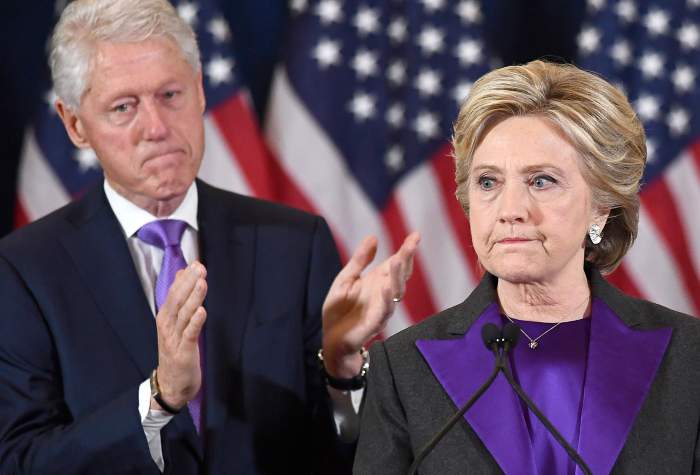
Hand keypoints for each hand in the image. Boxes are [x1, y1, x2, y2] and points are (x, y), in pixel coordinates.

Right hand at [152, 261, 206, 409]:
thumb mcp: (175, 324)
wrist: (171, 385)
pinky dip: (195, 322)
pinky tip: (202, 311)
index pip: (173, 293)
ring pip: (184, 314)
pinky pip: (190, 334)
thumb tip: (183, 274)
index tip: (195, 263)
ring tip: (202, 282)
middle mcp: (167, 326)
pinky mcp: (183, 352)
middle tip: (200, 267)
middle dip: (189, 283)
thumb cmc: (176, 350)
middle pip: (177, 300)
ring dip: (193, 298)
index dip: (184, 278)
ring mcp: (174, 339)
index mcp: (165, 317)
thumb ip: (179, 300)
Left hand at [322, 232, 419, 377]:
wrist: (331, 340)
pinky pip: (384, 311)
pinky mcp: (374, 323)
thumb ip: (360, 260)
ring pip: (396, 291)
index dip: (406, 249)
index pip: (396, 262)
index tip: (416, 235)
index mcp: (377, 280)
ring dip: (397, 276)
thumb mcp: (346, 279)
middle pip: (400, 274)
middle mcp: (384, 293)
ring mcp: (381, 308)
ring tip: (397, 260)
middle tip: (411, 244)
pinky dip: (386, 299)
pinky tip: (386, 287)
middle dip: (407, 259)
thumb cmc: (340, 310)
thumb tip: (373, 237)